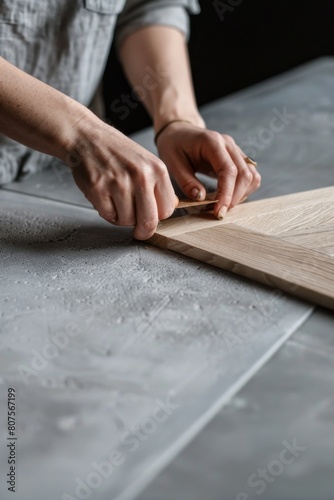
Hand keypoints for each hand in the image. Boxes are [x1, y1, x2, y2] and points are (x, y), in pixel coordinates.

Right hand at [67, 117, 177, 239]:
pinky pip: (108, 215)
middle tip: (139, 232)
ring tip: (117, 201)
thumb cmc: (117, 152)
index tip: (151, 218)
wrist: (87, 137)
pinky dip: (107, 212)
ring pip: (127, 221)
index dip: (158, 218)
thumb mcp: (147, 162)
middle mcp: (140, 176)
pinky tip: (105, 198)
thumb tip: (170, 207)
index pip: (166, 210)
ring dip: (122, 218)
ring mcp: (119, 183)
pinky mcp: (99, 189)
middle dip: (143, 231)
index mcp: (157, 170)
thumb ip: (159, 186)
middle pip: (148, 221)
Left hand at [156, 121, 260, 218]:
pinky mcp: (238, 158)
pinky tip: (228, 198)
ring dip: (241, 195)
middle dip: (234, 198)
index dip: (226, 194)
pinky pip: (250, 176)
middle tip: (219, 213)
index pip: (228, 171)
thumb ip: (186, 181)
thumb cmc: (174, 145)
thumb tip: (201, 198)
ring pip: (251, 176)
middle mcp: (228, 144)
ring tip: (223, 206)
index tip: (219, 212)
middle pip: (244, 175)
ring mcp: (235, 150)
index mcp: (212, 142)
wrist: (179, 131)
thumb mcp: (172, 163)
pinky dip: (243, 190)